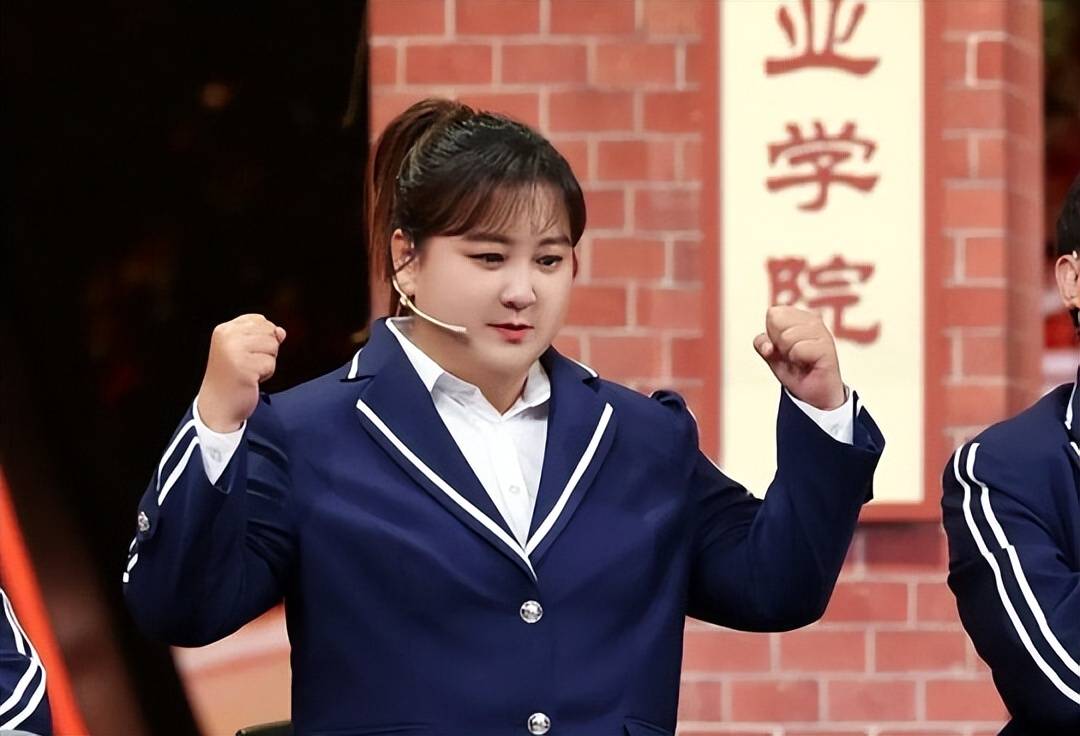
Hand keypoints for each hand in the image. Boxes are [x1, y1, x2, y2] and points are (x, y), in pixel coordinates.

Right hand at [197, 314, 285, 431]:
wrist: (219, 405)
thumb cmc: (233, 376)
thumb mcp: (246, 350)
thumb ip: (263, 336)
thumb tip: (281, 332)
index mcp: (225, 329)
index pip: (261, 320)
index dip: (262, 338)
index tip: (245, 353)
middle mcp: (227, 337)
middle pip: (269, 332)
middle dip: (267, 350)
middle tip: (247, 364)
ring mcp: (234, 352)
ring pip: (273, 346)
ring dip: (267, 362)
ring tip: (249, 371)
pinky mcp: (244, 367)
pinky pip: (271, 364)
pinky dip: (266, 374)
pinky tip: (251, 380)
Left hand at [753, 306, 844, 410]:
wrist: (813, 394)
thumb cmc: (794, 369)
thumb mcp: (771, 354)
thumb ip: (762, 343)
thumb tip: (768, 347)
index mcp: (799, 316)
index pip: (772, 314)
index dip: (772, 335)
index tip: (783, 347)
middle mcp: (813, 320)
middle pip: (777, 321)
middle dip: (779, 343)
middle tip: (792, 355)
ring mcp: (822, 332)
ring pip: (786, 336)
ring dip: (789, 354)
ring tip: (801, 360)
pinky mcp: (827, 348)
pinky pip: (798, 350)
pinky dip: (798, 361)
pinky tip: (808, 364)